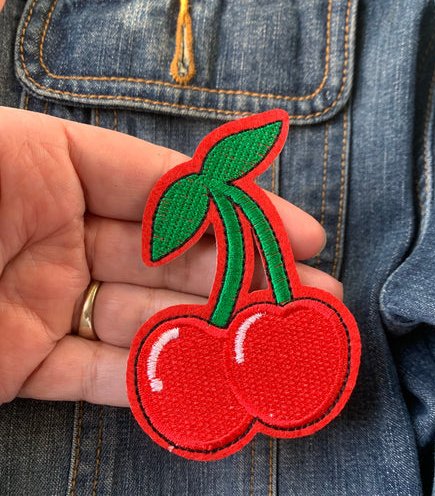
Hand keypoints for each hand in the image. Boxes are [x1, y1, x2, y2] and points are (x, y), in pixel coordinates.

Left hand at [0, 107, 341, 406]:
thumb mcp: (31, 150)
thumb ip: (122, 164)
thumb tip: (208, 184)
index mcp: (62, 176)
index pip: (171, 194)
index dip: (241, 214)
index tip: (303, 236)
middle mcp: (62, 240)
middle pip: (172, 261)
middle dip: (244, 277)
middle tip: (309, 295)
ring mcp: (47, 303)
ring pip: (146, 320)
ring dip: (212, 332)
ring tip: (278, 340)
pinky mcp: (22, 363)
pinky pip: (98, 375)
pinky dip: (155, 380)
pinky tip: (211, 378)